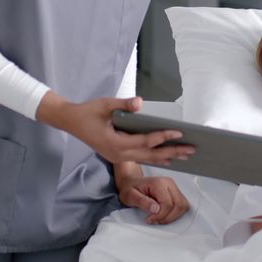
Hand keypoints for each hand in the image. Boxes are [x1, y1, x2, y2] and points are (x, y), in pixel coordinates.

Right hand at [36, 91, 194, 165]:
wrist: (70, 121)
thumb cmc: (88, 111)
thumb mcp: (104, 105)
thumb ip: (123, 104)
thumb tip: (139, 102)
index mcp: (115, 143)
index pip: (145, 142)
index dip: (162, 137)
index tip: (179, 133)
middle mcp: (118, 154)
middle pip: (150, 155)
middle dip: (172, 152)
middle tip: (191, 150)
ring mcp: (118, 157)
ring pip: (146, 159)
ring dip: (166, 157)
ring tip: (185, 156)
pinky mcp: (117, 155)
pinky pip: (140, 159)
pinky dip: (155, 159)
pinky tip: (167, 159)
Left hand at [117, 171, 189, 224]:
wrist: (131, 182)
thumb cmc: (130, 188)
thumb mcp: (130, 196)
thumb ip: (142, 202)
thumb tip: (155, 209)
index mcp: (158, 183)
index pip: (168, 204)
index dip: (160, 216)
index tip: (149, 219)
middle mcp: (168, 183)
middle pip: (179, 205)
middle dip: (168, 217)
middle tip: (155, 220)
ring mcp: (173, 187)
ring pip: (183, 206)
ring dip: (173, 216)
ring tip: (159, 218)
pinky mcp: (175, 192)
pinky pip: (181, 205)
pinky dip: (175, 213)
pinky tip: (164, 214)